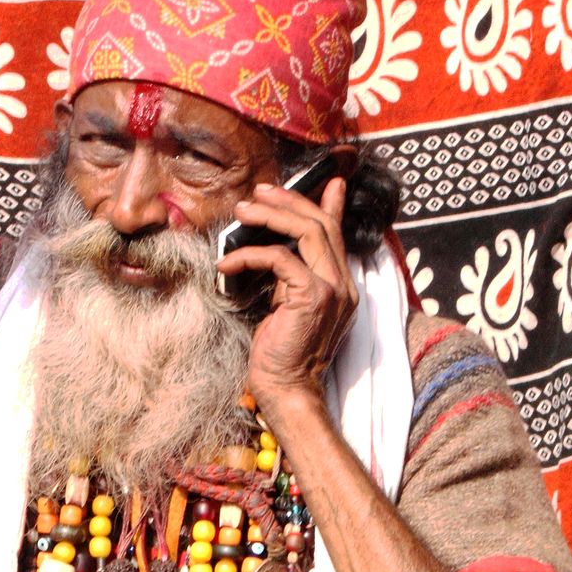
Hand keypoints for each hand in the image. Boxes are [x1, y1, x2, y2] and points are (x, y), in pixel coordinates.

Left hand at [218, 176, 357, 412]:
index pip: (335, 235)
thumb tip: (277, 252)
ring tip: (242, 211)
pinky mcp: (312, 297)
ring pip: (308, 232)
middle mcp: (343, 285)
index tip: (323, 181)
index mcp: (341, 287)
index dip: (328, 205)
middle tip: (258, 193)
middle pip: (322, 224)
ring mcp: (332, 290)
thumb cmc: (281, 355)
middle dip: (289, 201)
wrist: (287, 390)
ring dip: (271, 216)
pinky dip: (250, 255)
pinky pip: (280, 258)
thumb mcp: (286, 307)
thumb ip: (289, 278)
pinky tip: (227, 262)